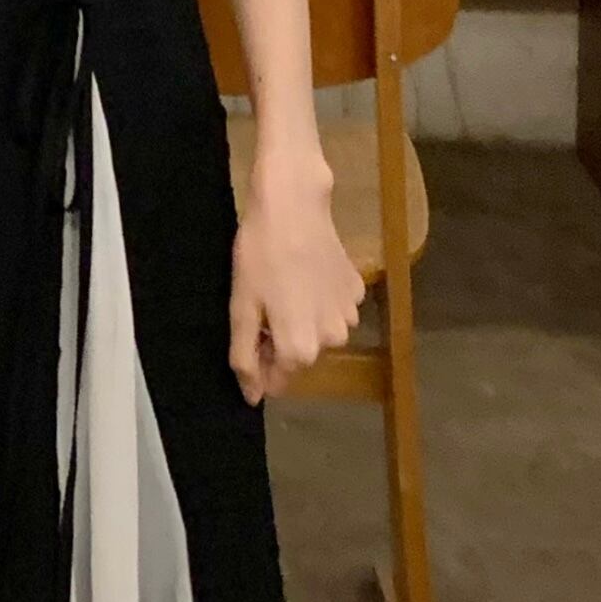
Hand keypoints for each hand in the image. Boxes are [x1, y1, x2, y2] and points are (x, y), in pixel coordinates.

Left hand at [229, 146, 362, 402]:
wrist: (293, 205)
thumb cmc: (259, 256)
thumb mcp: (242, 309)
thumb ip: (245, 358)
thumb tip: (252, 396)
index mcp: (301, 349)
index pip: (277, 380)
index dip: (258, 363)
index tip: (248, 335)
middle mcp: (332, 340)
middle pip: (299, 357)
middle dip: (279, 341)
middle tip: (261, 305)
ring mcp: (350, 315)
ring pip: (317, 333)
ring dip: (300, 320)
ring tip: (282, 286)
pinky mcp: (358, 290)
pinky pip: (332, 309)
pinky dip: (317, 300)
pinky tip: (303, 273)